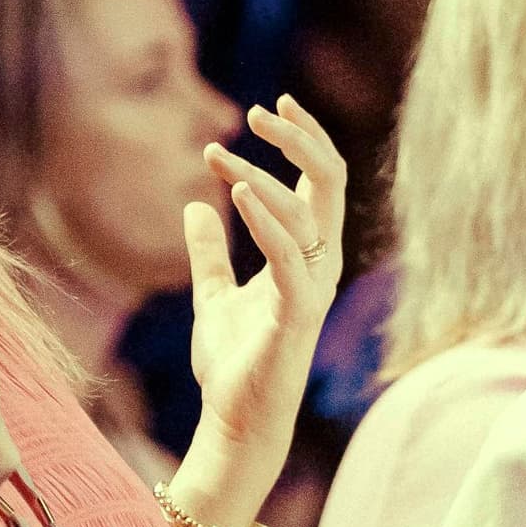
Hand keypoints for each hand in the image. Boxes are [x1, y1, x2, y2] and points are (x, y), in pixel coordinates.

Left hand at [182, 98, 350, 478]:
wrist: (234, 420)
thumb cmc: (233, 364)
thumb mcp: (213, 295)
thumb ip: (209, 252)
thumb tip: (195, 206)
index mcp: (307, 255)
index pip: (321, 182)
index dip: (303, 139)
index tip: (269, 106)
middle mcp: (320, 265)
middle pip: (329, 183)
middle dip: (300, 139)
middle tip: (260, 110)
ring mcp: (313, 288)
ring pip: (308, 212)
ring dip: (263, 174)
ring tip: (219, 154)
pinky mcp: (297, 313)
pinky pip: (290, 255)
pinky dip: (266, 219)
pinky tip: (237, 191)